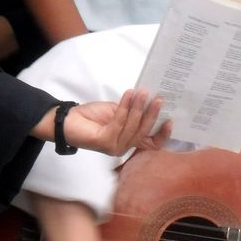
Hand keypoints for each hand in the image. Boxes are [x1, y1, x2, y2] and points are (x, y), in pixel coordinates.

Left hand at [33, 90, 171, 155]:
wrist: (68, 120)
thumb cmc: (94, 116)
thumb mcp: (120, 111)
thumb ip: (135, 111)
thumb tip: (153, 99)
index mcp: (131, 141)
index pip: (152, 143)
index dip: (163, 134)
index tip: (171, 119)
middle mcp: (125, 147)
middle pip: (145, 132)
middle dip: (152, 114)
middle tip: (158, 98)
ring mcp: (115, 147)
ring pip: (133, 127)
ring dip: (138, 107)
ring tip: (141, 92)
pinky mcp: (105, 142)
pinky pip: (119, 122)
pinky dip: (125, 106)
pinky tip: (128, 94)